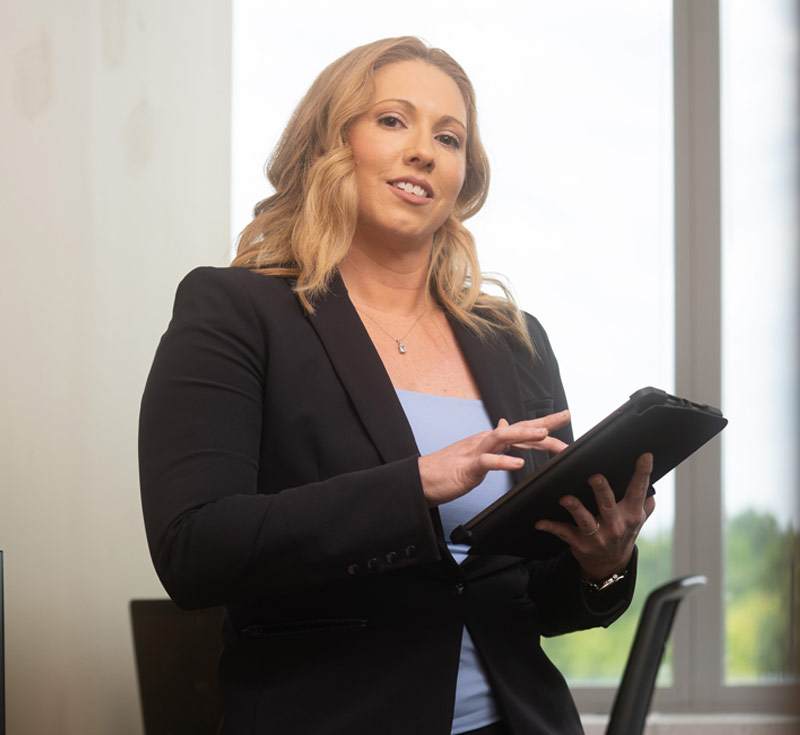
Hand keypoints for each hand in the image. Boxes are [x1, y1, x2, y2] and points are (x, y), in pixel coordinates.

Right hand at [418, 411, 569, 506]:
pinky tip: (518, 465)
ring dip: (524, 434)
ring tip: (544, 434)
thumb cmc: (447, 469)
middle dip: (543, 423)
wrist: (421, 479)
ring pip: (502, 437)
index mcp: (490, 440)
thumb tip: (505, 424)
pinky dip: (503, 462)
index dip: (544, 424)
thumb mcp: (475, 453)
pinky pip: (487, 462)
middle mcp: (484, 440)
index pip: (521, 429)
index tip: (565, 418)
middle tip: (566, 417)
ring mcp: (475, 451)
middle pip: (517, 428)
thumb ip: (493, 443)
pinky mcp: (467, 467)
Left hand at [535, 452, 655, 581]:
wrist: (609, 564)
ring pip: (585, 520)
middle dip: (601, 490)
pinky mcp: (580, 544)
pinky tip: (540, 523)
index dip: (642, 473)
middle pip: (608, 504)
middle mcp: (615, 525)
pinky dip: (551, 527)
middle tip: (595, 477)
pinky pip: (564, 533)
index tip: (645, 456)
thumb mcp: (638, 520)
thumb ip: (645, 502)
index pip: (638, 491)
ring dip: (574, 508)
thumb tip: (650, 481)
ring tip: (565, 498)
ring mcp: (597, 536)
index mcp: (631, 515)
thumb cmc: (622, 533)